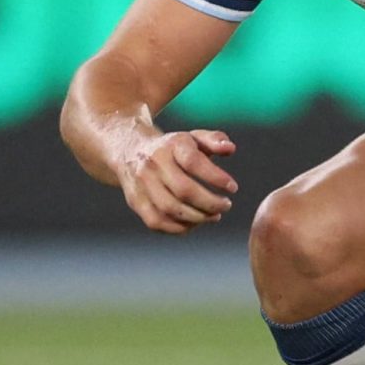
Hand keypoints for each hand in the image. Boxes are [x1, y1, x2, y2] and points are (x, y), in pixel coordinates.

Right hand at [119, 127, 236, 233]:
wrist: (131, 151)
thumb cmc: (173, 147)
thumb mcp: (193, 137)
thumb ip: (215, 140)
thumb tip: (230, 149)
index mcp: (171, 145)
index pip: (194, 162)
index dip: (216, 177)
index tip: (233, 188)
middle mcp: (153, 164)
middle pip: (183, 190)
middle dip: (209, 203)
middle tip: (226, 206)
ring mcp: (142, 184)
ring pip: (169, 208)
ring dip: (196, 218)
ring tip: (214, 216)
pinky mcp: (136, 202)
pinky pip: (157, 221)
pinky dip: (178, 227)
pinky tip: (195, 223)